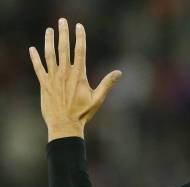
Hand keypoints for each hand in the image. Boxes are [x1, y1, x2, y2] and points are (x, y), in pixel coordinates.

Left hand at [29, 18, 121, 141]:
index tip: (79, 26)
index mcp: (78, 75)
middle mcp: (65, 73)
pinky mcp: (44, 84)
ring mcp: (53, 78)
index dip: (80, 37)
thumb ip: (107, 83)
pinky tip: (32, 49)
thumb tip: (119, 73)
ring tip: (49, 30)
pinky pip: (38, 67)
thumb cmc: (83, 113)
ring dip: (49, 41)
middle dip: (63, 33)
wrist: (64, 124)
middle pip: (64, 48)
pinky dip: (35, 58)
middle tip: (62, 21)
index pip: (80, 51)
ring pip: (50, 55)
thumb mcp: (98, 99)